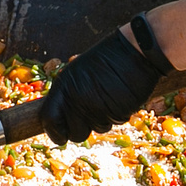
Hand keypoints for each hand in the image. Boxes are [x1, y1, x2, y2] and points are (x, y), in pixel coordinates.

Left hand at [43, 17, 171, 144]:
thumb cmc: (108, 59)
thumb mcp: (78, 71)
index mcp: (64, 86)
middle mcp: (77, 99)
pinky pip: (113, 123)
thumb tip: (58, 116)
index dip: (54, 131)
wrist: (136, 51)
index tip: (60, 133)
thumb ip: (67, 93)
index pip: (48, 120)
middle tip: (90, 115)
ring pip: (96, 129)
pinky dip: (116, 115)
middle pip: (74, 134)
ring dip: (102, 119)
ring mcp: (97, 108)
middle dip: (81, 129)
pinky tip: (119, 97)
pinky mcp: (116, 113)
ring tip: (108, 98)